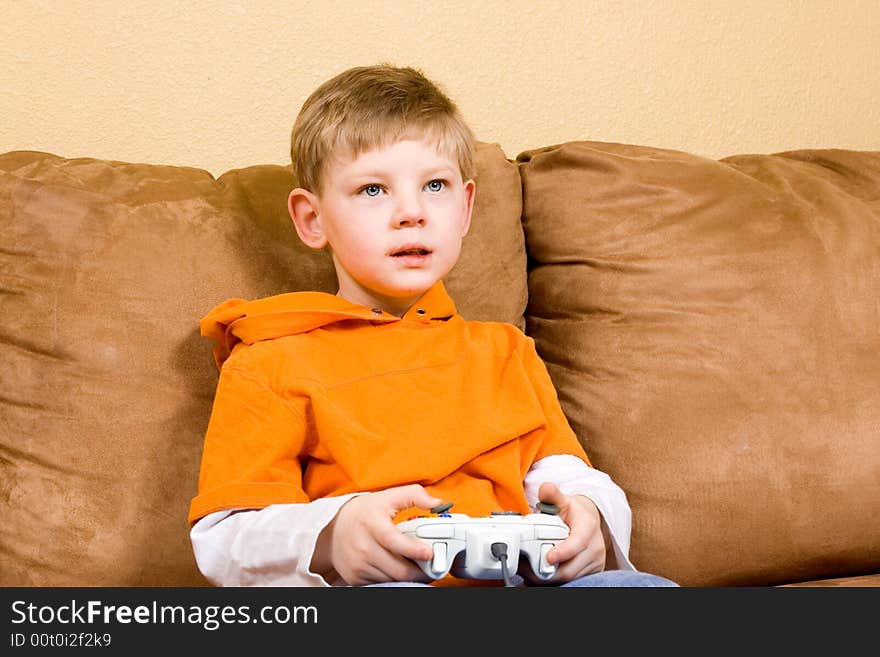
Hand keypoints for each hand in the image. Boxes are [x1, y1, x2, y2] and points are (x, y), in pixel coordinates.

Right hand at [315, 484, 441, 585]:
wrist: (333, 528)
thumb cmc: (364, 512)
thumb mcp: (387, 497)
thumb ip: (414, 495)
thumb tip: (437, 503)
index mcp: (371, 523)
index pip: (393, 540)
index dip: (413, 550)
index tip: (429, 553)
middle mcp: (362, 545)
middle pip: (397, 568)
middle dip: (419, 571)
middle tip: (432, 566)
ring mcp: (357, 564)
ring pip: (392, 579)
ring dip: (408, 577)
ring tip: (417, 567)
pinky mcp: (354, 578)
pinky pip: (381, 584)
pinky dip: (394, 580)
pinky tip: (399, 570)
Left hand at [532, 482, 606, 583]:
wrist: (588, 520)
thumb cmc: (573, 512)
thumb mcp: (562, 500)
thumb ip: (552, 495)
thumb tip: (545, 488)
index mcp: (588, 527)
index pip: (578, 542)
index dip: (564, 551)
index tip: (549, 557)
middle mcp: (595, 547)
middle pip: (570, 567)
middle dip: (546, 571)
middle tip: (525, 568)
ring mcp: (595, 561)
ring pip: (569, 578)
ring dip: (548, 579)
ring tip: (528, 572)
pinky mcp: (592, 572)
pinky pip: (572, 581)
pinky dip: (555, 581)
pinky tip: (540, 576)